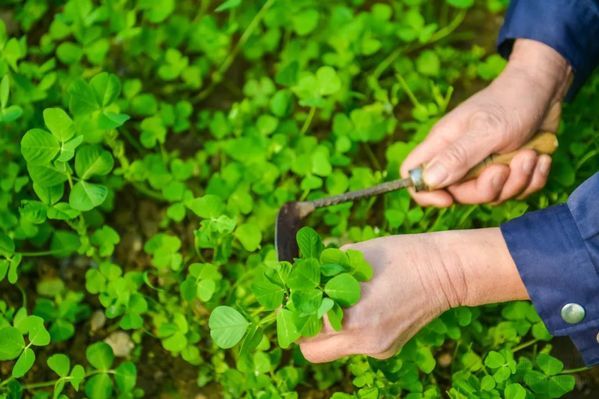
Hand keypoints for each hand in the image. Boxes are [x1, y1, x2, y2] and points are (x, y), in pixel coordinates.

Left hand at [299, 228, 527, 362]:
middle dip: (303, 330)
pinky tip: (363, 307)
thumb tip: (298, 275)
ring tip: (334, 302)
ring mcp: (377, 349)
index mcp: (353, 317)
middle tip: (305, 305)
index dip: (292, 311)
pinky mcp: (387, 350)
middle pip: (311, 351)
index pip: (303, 328)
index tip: (290, 298)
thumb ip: (322, 270)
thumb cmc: (399, 255)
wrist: (444, 271)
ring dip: (326, 330)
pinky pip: (355, 345)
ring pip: (333, 349)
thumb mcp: (353, 255)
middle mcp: (363, 341)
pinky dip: (350, 330)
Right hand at [401, 39, 571, 206]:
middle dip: (487, 188)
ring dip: (517, 180)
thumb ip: (458, 156)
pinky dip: (533, 178)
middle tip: (504, 168)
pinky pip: (516, 191)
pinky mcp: (509, 170)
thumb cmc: (512, 101)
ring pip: (491, 195)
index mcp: (444, 144)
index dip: (425, 193)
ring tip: (530, 155)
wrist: (546, 89)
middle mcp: (459, 158)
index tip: (449, 199)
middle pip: (458, 194)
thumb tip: (428, 180)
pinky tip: (540, 158)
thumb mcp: (487, 130)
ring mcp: (485, 166)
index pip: (413, 175)